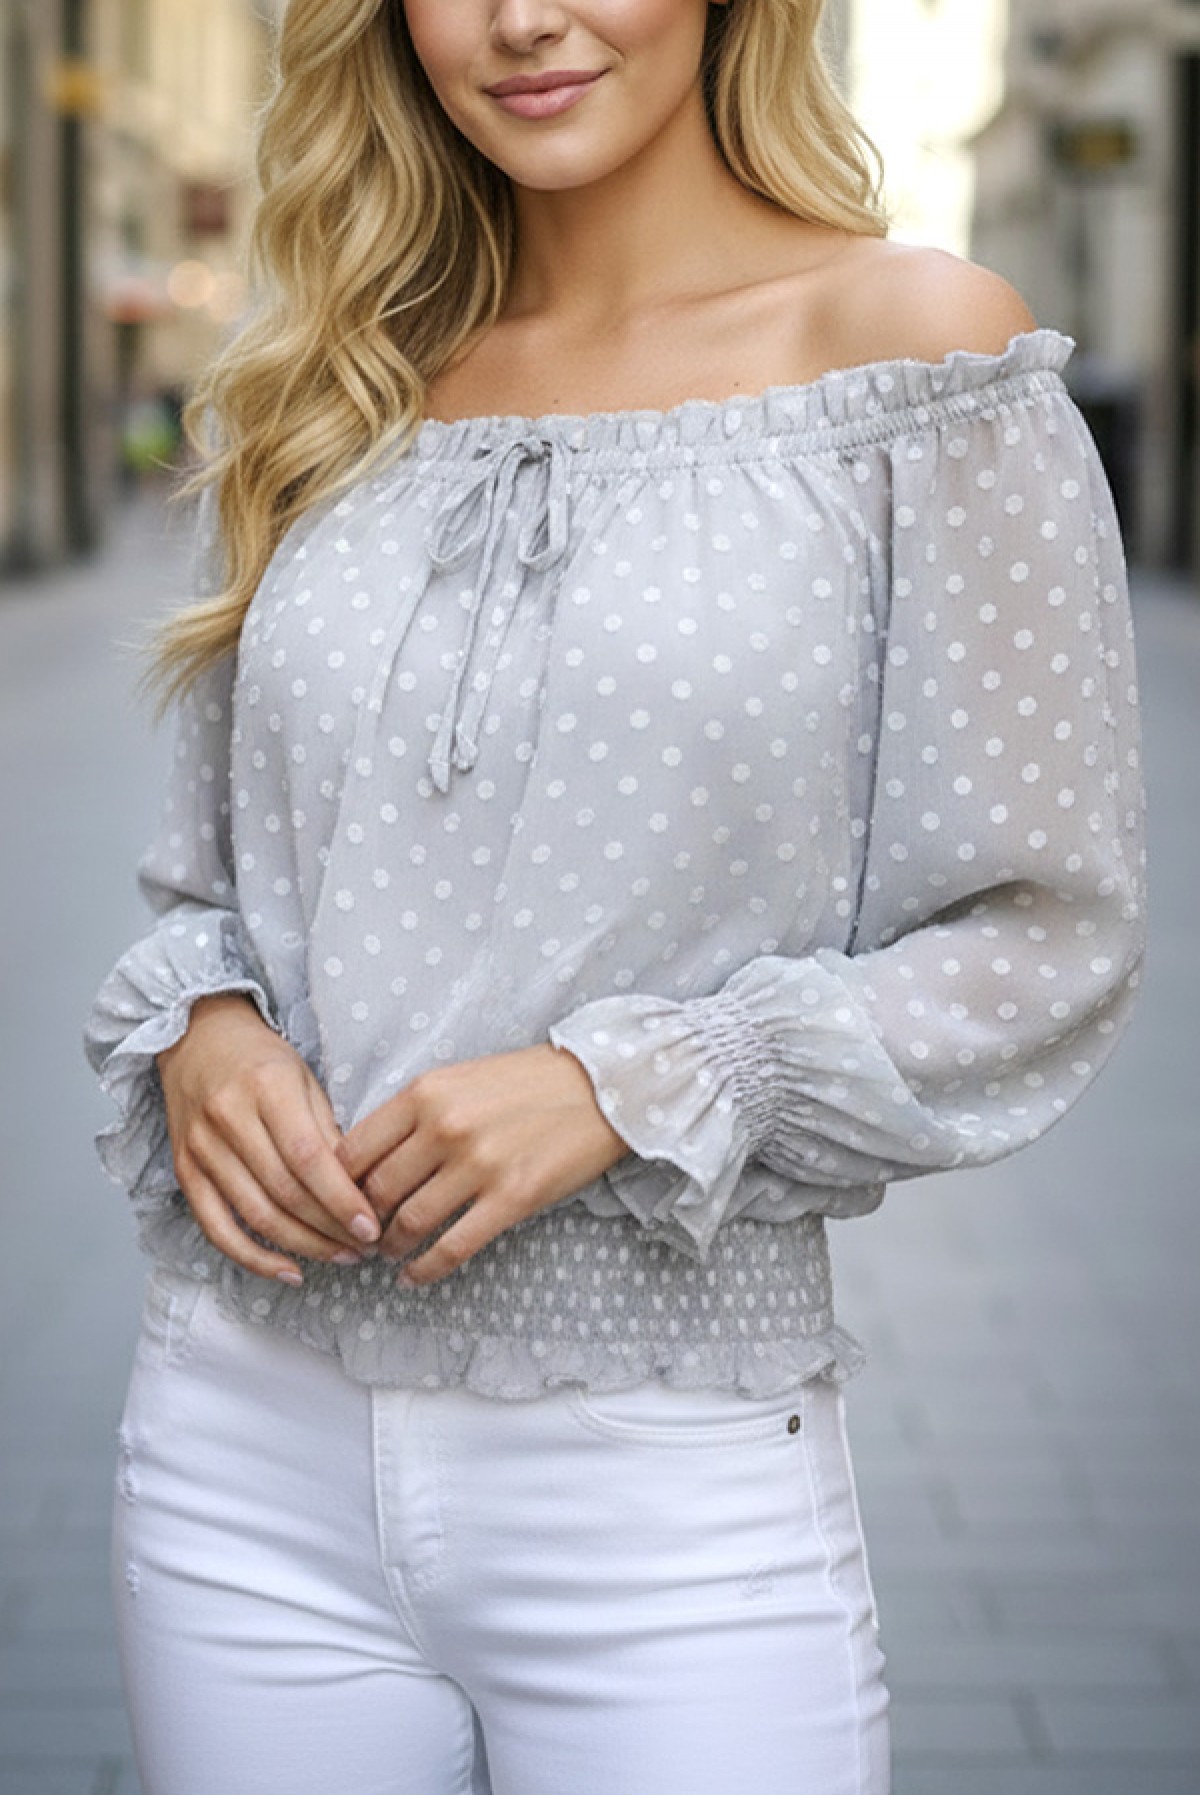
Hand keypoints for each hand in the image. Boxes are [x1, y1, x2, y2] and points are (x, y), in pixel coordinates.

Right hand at [156, 993, 382, 1283]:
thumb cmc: (261, 1061)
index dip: (342, 1199)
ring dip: (303, 1246)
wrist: (196, 1040)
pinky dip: (253, 1257)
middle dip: (330, 1228)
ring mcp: (201, 1148)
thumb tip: (361, 1188)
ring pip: (256, 1214)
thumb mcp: (305, 1078)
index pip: (309, 1157)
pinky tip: (289, 1270)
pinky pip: (217, 1228)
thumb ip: (329, 1130)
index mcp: (267, 1088)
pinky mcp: (184, 1171)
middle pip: (285, 1192)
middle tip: (364, 1247)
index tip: (372, 1226)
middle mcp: (229, 1118)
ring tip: (339, 1257)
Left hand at [333, 1043, 629, 1286]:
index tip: (340, 1202)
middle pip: (376, 1191)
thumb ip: (414, 1114)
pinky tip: (414, 1277)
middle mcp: (444, 1127)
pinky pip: (453, 1247)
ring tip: (389, 1254)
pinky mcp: (512, 1197)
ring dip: (391, 1247)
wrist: (601, 1086)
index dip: (336, 1185)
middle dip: (361, 1222)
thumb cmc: (527, 1083)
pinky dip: (425, 1270)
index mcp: (425, 1094)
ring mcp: (478, 1164)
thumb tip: (370, 1161)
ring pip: (409, 1223)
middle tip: (361, 1235)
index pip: (353, 1150)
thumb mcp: (458, 1080)